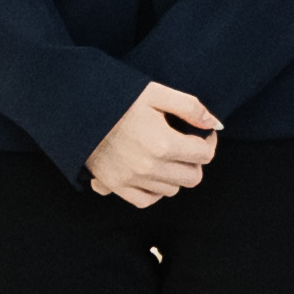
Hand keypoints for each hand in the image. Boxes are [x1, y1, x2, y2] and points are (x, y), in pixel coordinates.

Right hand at [86, 82, 221, 206]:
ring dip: (175, 174)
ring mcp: (131, 180)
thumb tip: (215, 124)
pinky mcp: (115, 186)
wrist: (78, 109)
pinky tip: (152, 174)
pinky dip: (153, 191)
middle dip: (195, 161)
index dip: (208, 141)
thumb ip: (190, 107)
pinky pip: (146, 200)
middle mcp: (150, 167)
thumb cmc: (118, 97)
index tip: (202, 133)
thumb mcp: (156, 93)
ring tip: (167, 155)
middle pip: (192, 177)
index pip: (205, 154)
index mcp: (164, 143)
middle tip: (186, 145)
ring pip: (172, 190)